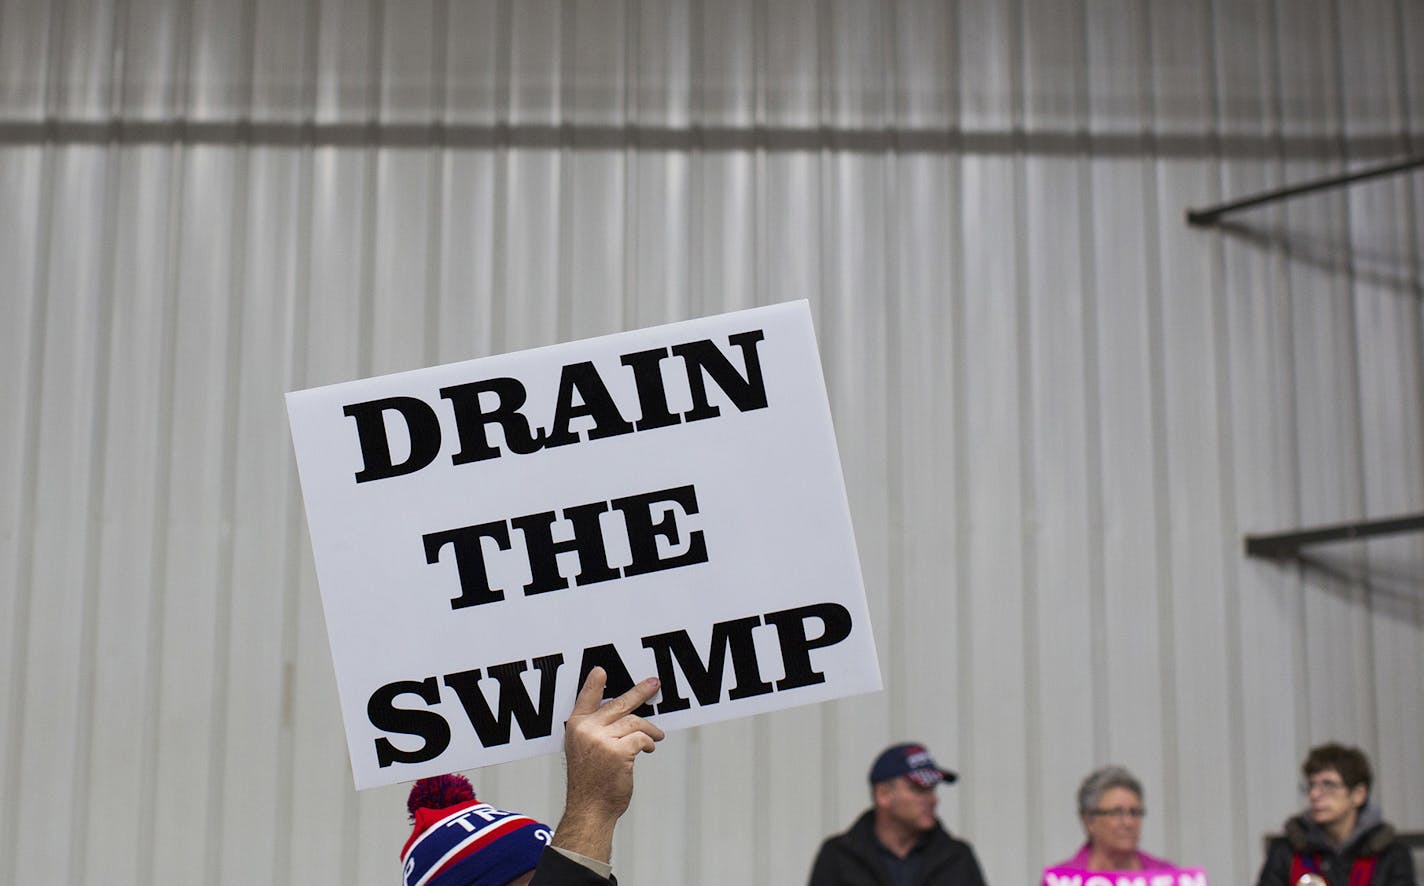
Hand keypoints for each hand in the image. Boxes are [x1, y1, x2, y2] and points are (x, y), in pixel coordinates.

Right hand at [551, 667, 664, 862]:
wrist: (590, 809)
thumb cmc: (591, 782)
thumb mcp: (584, 751)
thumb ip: (597, 731)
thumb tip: (625, 715)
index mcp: (576, 728)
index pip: (585, 699)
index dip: (594, 684)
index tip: (601, 670)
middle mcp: (587, 730)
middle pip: (618, 704)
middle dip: (640, 692)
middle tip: (654, 684)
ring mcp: (602, 740)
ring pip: (635, 722)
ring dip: (649, 730)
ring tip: (656, 737)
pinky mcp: (618, 751)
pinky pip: (641, 738)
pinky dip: (648, 742)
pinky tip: (649, 748)